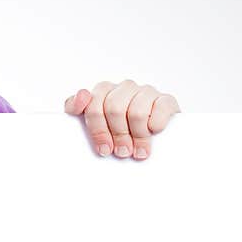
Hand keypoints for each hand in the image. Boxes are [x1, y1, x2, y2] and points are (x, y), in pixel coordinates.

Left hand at [64, 80, 180, 159]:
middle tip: (122, 152)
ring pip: (136, 112)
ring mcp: (146, 92)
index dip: (98, 131)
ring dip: (138, 136)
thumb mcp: (93, 122)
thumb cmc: (119, 129)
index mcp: (104, 91)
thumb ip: (76, 107)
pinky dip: (156, 125)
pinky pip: (160, 109)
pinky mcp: (166, 99)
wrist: (153, 132)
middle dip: (118, 135)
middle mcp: (124, 88)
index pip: (94, 105)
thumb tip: (82, 95)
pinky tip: (154, 133)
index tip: (103, 150)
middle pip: (115, 109)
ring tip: (139, 151)